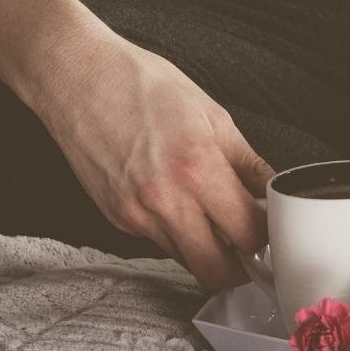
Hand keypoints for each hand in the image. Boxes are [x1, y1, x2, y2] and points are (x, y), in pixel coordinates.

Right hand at [38, 36, 273, 289]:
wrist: (77, 78)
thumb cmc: (142, 85)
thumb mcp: (212, 114)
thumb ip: (248, 163)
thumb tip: (271, 193)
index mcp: (198, 169)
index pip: (249, 235)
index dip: (267, 236)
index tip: (269, 227)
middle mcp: (166, 201)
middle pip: (217, 272)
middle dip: (240, 265)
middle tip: (247, 241)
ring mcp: (137, 215)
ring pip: (187, 261)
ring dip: (207, 249)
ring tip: (212, 217)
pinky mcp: (117, 218)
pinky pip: (159, 241)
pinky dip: (176, 232)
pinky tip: (176, 200)